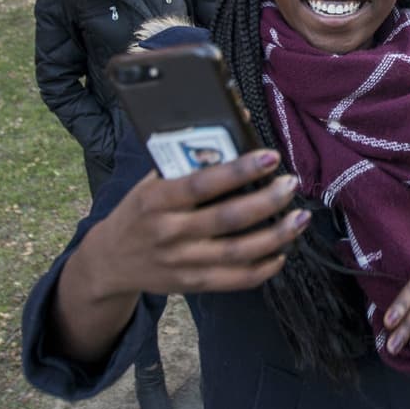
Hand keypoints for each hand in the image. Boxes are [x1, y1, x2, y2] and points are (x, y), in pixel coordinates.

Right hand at [82, 149, 308, 294]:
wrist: (110, 261)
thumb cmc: (139, 211)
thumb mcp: (151, 181)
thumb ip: (186, 159)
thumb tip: (235, 124)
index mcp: (157, 199)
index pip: (203, 183)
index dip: (240, 170)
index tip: (270, 156)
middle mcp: (169, 232)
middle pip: (228, 218)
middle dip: (268, 201)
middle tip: (291, 184)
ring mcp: (182, 261)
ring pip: (239, 252)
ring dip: (276, 235)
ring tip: (300, 218)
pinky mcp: (193, 284)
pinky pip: (236, 280)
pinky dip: (263, 268)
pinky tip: (281, 252)